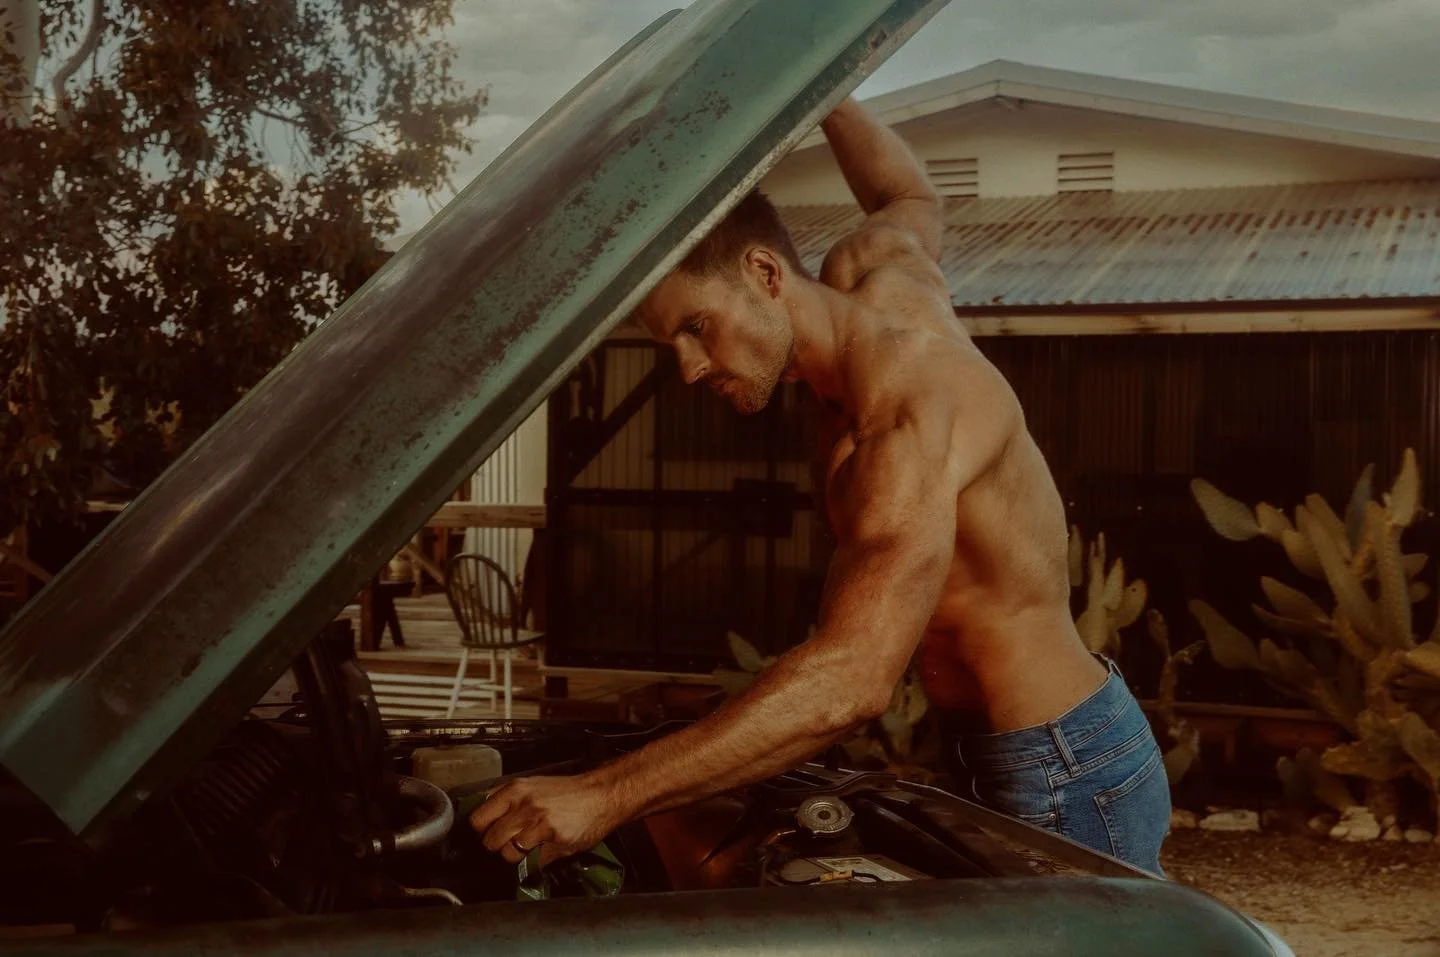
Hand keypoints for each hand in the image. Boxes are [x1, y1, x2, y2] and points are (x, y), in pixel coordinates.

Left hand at [469, 774, 628, 866]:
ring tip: (531, 846)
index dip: (483, 831)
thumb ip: (506, 799)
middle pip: (491, 841)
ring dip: (518, 856)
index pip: (478, 820)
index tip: (490, 833)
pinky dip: (538, 861)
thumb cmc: (567, 791)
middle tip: (513, 842)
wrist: (601, 795)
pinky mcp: (554, 841)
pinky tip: (547, 848)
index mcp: (514, 790)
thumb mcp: (532, 785)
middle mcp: (524, 806)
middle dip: (499, 846)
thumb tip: (483, 819)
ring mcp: (539, 824)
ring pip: (509, 855)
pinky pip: (533, 861)